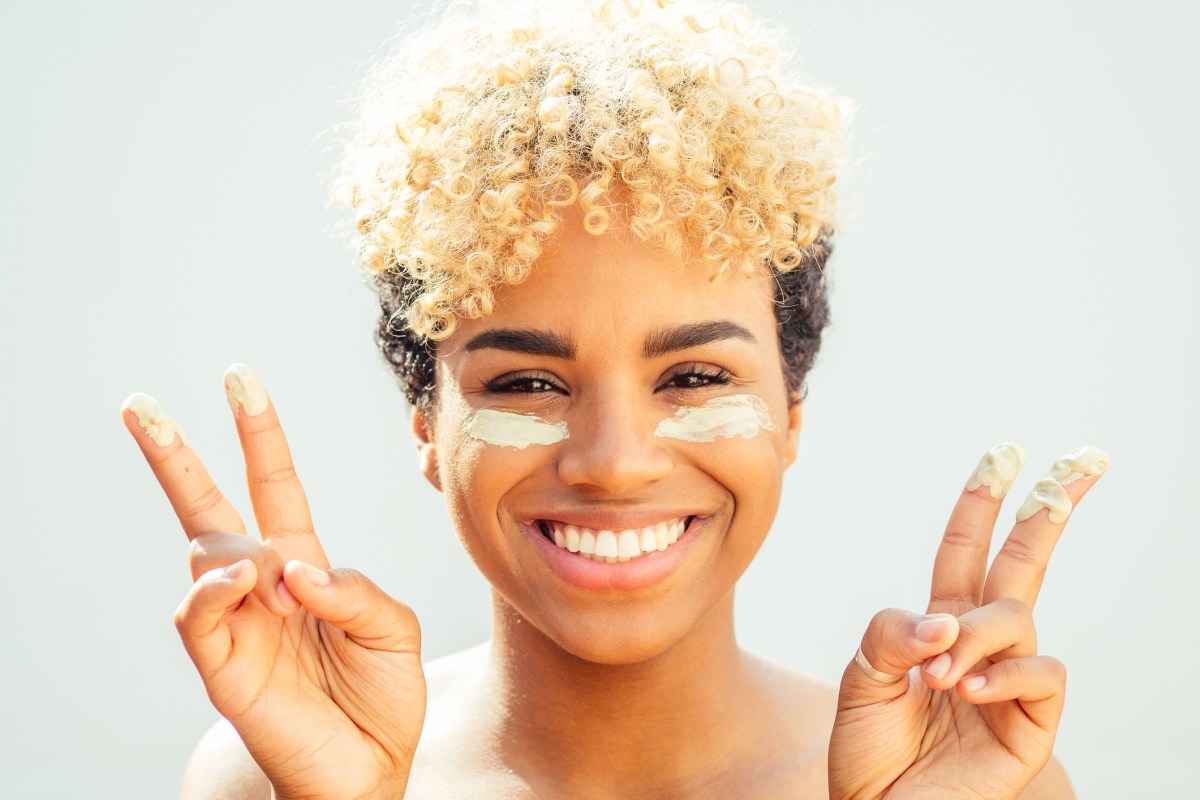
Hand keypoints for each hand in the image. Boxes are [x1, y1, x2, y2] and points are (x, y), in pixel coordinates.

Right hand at [121, 364, 425, 799]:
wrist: (370, 770)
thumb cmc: (382, 697)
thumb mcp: (394, 630)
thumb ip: (355, 590)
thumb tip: (293, 569)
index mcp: (305, 566)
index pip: (274, 486)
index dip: (259, 435)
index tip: (240, 379)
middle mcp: (263, 586)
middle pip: (208, 507)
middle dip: (175, 456)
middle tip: (141, 405)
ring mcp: (236, 622)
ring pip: (205, 553)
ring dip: (241, 551)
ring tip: (277, 581)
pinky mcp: (221, 664)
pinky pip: (197, 612)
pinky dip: (216, 589)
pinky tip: (247, 583)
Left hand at [828, 443, 1105, 799]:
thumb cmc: (869, 749)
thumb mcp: (862, 679)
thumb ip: (893, 634)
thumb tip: (947, 618)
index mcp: (937, 624)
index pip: (965, 551)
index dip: (981, 504)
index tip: (1003, 455)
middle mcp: (979, 643)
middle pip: (1021, 563)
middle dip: (1049, 509)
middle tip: (1082, 460)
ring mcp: (1010, 680)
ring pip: (1016, 616)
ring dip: (975, 635)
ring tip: (939, 678)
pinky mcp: (1033, 722)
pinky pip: (1040, 671)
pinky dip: (1003, 673)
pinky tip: (968, 689)